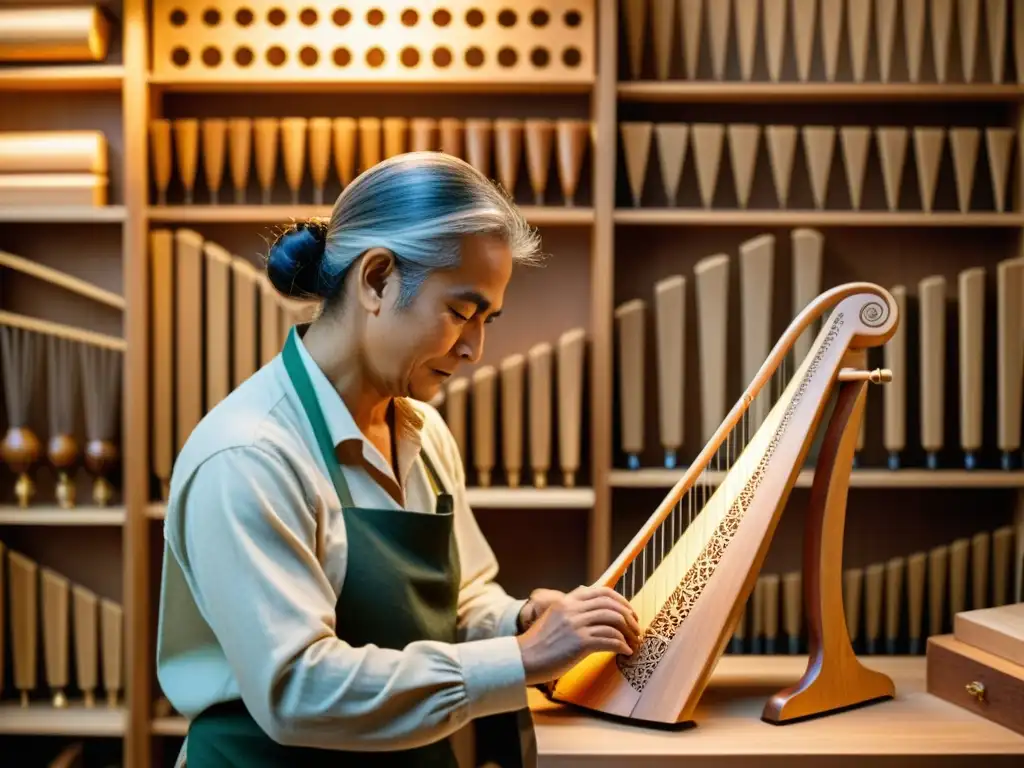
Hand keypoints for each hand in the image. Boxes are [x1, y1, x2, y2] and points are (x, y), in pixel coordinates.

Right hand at [515, 585, 641, 686]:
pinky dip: (622, 646)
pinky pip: (610, 640)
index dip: (620, 600)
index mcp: (567, 601)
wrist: (522, 659)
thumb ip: (569, 609)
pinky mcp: (580, 643)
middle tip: (636, 628)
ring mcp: (577, 625)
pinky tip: (626, 652)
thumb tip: (588, 602)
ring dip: (629, 632)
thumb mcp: (552, 617)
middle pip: (611, 605)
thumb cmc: (537, 644)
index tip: (629, 612)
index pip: (601, 592)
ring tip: (633, 642)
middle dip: (629, 616)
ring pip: (614, 621)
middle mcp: (573, 609)